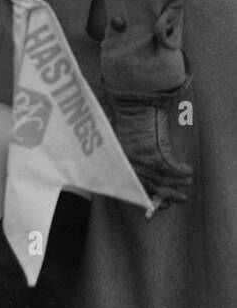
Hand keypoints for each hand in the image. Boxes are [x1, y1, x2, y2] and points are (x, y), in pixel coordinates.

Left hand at [101, 81, 192, 208]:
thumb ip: (129, 157)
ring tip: (186, 186)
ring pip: (163, 181)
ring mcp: (143, 160)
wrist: (133, 104)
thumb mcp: (122, 141)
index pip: (134, 187)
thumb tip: (144, 174)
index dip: (148, 197)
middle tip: (178, 199)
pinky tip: (188, 171)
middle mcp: (130, 165)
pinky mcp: (156, 153)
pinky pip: (173, 170)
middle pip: (149, 188)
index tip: (158, 203)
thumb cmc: (127, 119)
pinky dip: (182, 173)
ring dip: (177, 186)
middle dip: (166, 196)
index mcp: (120, 163)